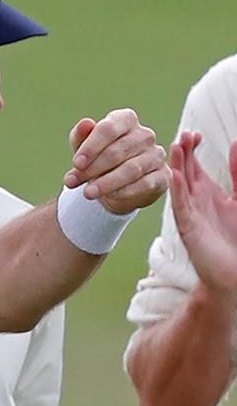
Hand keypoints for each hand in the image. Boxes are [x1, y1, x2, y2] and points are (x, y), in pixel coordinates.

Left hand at [64, 108, 168, 213]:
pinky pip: (145, 184)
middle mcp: (145, 135)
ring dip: (106, 182)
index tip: (76, 164)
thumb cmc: (97, 159)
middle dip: (93, 168)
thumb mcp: (83, 148)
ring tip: (87, 193)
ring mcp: (157, 155)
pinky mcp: (164, 176)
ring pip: (131, 169)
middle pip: (118, 151)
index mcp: (125, 120)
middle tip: (73, 182)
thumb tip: (85, 123)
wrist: (115, 185)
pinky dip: (124, 191)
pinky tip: (109, 196)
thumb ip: (81, 136)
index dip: (91, 147)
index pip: (109, 128)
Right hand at [169, 132, 236, 300]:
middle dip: (183, 152)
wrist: (233, 272)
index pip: (192, 164)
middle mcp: (194, 200)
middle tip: (184, 134)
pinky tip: (174, 176)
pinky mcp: (188, 227)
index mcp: (206, 192)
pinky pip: (180, 206)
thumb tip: (235, 143)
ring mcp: (189, 213)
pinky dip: (176, 190)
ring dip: (176, 166)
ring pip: (178, 185)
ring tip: (174, 147)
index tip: (194, 133)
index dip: (191, 148)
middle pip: (183, 170)